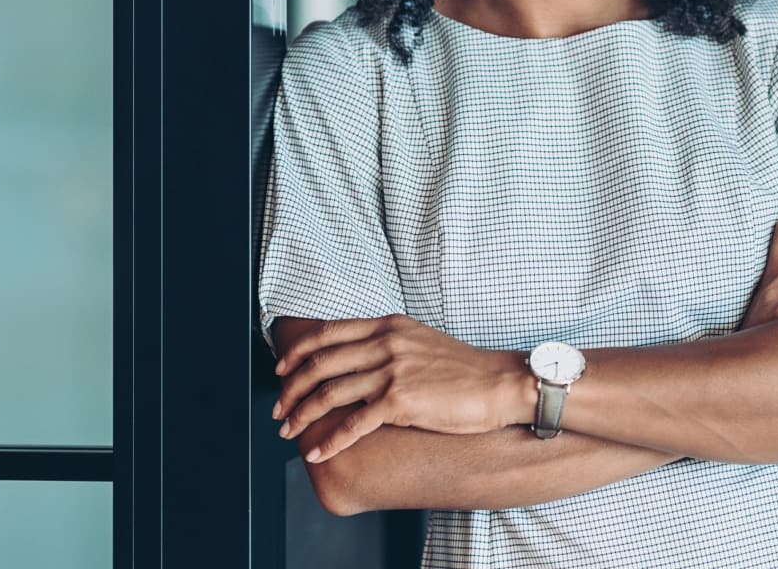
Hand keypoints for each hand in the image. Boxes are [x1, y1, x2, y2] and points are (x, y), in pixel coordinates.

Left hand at [272, 314, 528, 462]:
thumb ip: (387, 345)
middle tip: (279, 410)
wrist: (499, 384)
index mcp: (388, 326)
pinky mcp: (400, 401)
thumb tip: (356, 362)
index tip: (282, 371)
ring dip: (302, 415)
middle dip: (291, 389)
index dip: (298, 354)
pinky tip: (316, 451)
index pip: (327, 334)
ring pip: (329, 393)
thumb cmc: (464, 370)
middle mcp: (385, 343)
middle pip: (320, 364)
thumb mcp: (420, 342)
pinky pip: (353, 423)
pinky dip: (329, 439)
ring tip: (289, 432)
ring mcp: (392, 371)